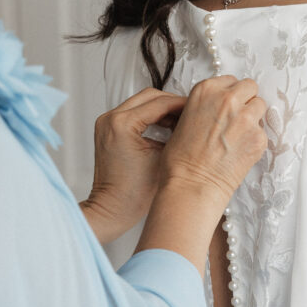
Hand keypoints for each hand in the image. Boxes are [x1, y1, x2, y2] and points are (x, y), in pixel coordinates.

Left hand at [81, 88, 186, 243]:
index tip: (200, 109)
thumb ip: (177, 135)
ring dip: (162, 109)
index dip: (183, 105)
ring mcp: (106, 123)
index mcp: (122, 124)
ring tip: (181, 121)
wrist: (112, 209)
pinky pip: (133, 113)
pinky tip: (166, 127)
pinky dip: (150, 116)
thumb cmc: (134, 194)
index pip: (160, 103)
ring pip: (141, 103)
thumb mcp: (164, 160)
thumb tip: (192, 122)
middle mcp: (110, 119)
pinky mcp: (107, 129)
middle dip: (173, 104)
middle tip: (192, 114)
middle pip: (150, 97)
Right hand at [159, 76, 267, 203]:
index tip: (227, 106)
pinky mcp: (259, 137)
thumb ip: (206, 106)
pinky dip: (254, 140)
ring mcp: (246, 117)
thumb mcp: (184, 119)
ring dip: (253, 117)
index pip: (231, 81)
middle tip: (237, 118)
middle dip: (245, 100)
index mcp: (206, 90)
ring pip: (260, 106)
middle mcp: (228, 99)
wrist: (191, 185)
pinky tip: (239, 152)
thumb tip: (219, 108)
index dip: (230, 95)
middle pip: (250, 87)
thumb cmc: (181, 160)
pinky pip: (263, 132)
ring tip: (238, 136)